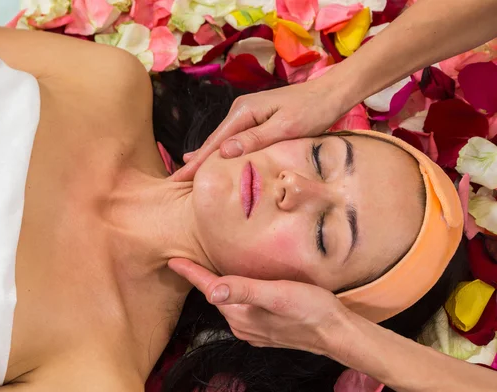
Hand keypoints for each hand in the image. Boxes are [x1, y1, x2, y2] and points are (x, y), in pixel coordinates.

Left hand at [168, 258, 350, 355]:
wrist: (336, 333)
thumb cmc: (309, 309)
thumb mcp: (276, 294)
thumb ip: (244, 291)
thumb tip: (212, 290)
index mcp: (240, 314)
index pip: (208, 289)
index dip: (191, 273)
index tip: (173, 260)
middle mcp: (242, 324)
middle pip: (216, 296)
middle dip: (202, 279)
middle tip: (190, 259)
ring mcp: (253, 329)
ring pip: (229, 303)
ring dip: (220, 287)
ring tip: (212, 269)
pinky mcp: (266, 329)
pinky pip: (242, 310)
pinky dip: (236, 296)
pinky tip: (242, 287)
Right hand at [171, 77, 344, 181]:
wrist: (330, 94)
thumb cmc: (312, 111)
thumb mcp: (285, 128)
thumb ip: (255, 139)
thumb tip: (224, 152)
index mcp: (243, 112)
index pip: (214, 143)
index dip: (196, 163)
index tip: (178, 178)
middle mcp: (240, 111)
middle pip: (214, 142)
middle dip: (195, 162)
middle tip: (176, 182)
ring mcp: (247, 114)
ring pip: (223, 142)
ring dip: (207, 158)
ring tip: (188, 175)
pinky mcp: (256, 120)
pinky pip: (234, 140)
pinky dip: (223, 153)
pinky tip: (214, 161)